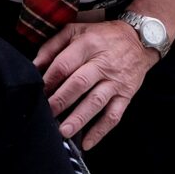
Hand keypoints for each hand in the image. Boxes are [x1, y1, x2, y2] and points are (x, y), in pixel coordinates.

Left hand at [34, 20, 156, 148]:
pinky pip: (114, 115)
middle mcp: (103, 63)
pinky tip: (87, 142)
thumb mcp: (76, 30)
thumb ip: (53, 45)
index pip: (64, 64)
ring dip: (79, 118)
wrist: (139, 39)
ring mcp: (115, 81)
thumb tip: (35, 65)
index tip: (38, 92)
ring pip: (96, 101)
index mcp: (88, 44)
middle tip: (47, 113)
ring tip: (63, 132)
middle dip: (60, 101)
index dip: (49, 80)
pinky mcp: (126, 94)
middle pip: (79, 84)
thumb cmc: (102, 36)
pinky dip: (100, 131)